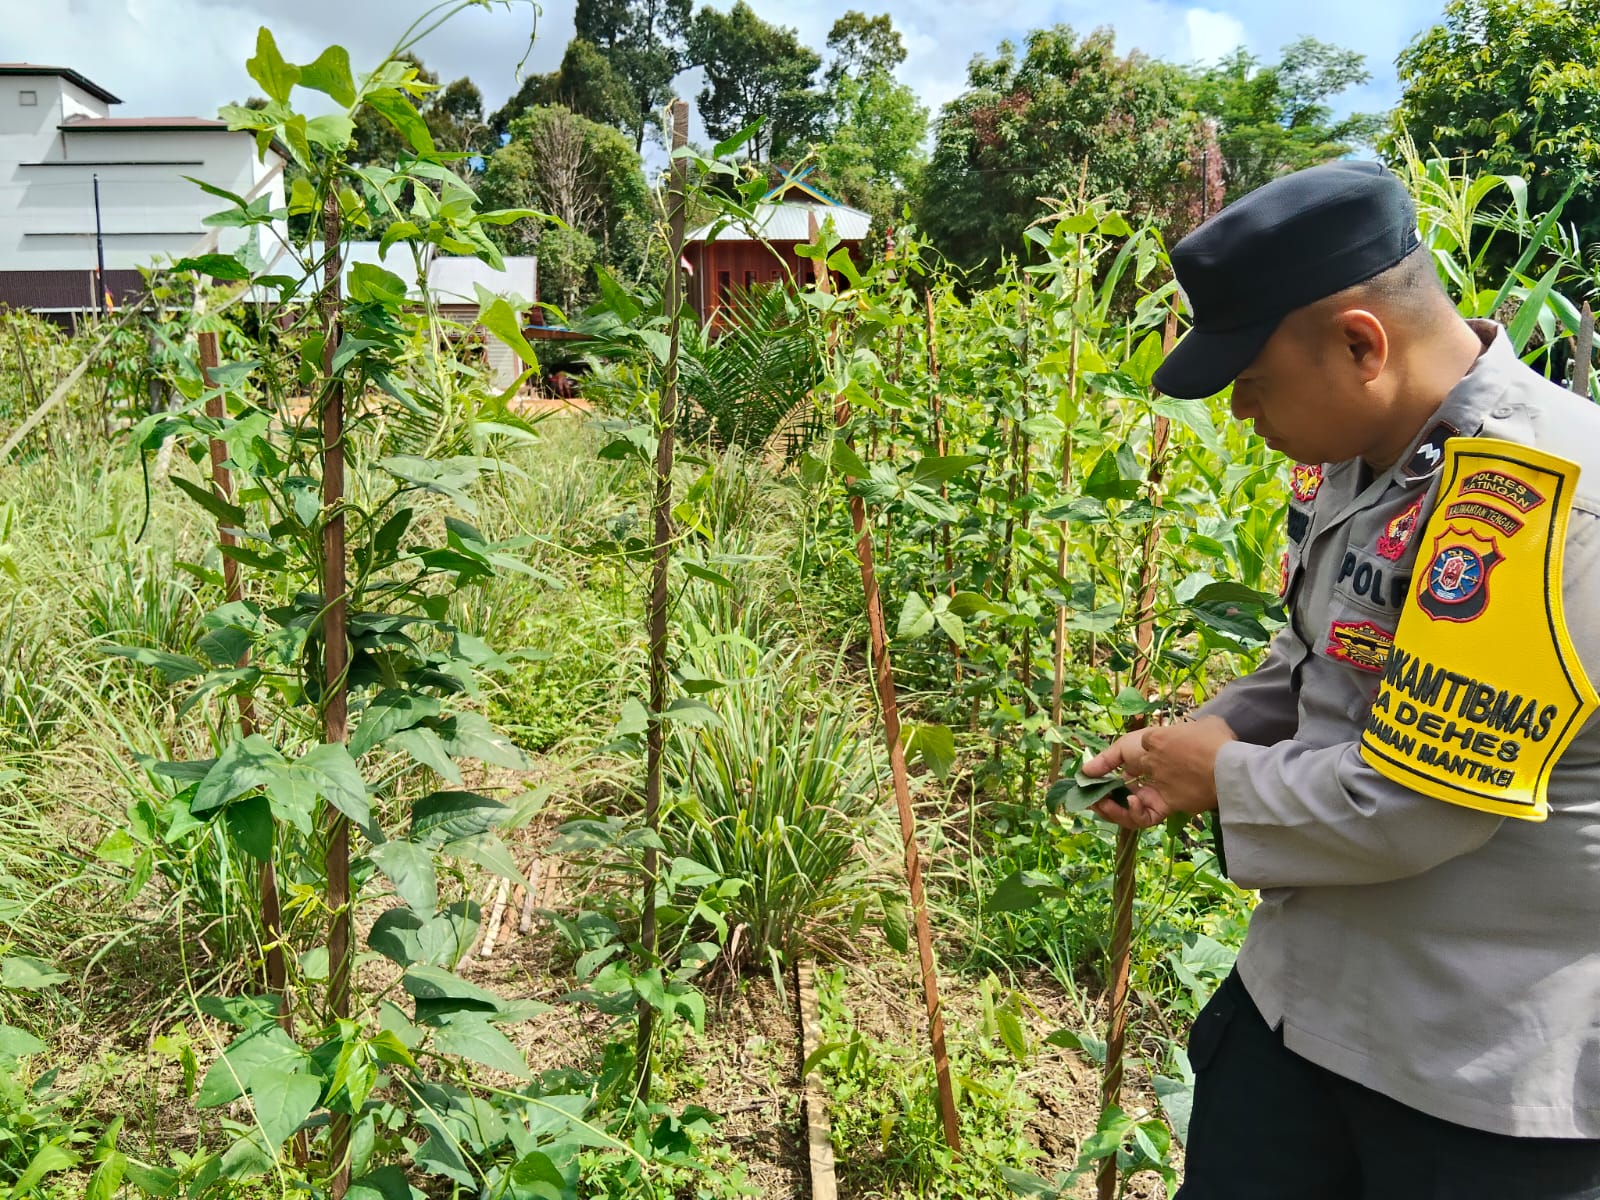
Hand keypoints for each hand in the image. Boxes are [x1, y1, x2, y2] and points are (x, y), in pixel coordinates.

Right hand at [1081, 717, 1237, 830]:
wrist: (1214, 763)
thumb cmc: (1177, 744)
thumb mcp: (1136, 742)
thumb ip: (1108, 758)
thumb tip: (1084, 771)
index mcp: (1146, 755)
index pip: (1118, 770)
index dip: (1101, 779)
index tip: (1086, 784)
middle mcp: (1150, 775)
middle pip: (1121, 793)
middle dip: (1102, 799)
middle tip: (1089, 801)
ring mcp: (1157, 793)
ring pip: (1129, 808)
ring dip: (1112, 809)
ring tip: (1100, 805)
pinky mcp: (1166, 809)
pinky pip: (1143, 817)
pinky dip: (1131, 814)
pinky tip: (1130, 803)